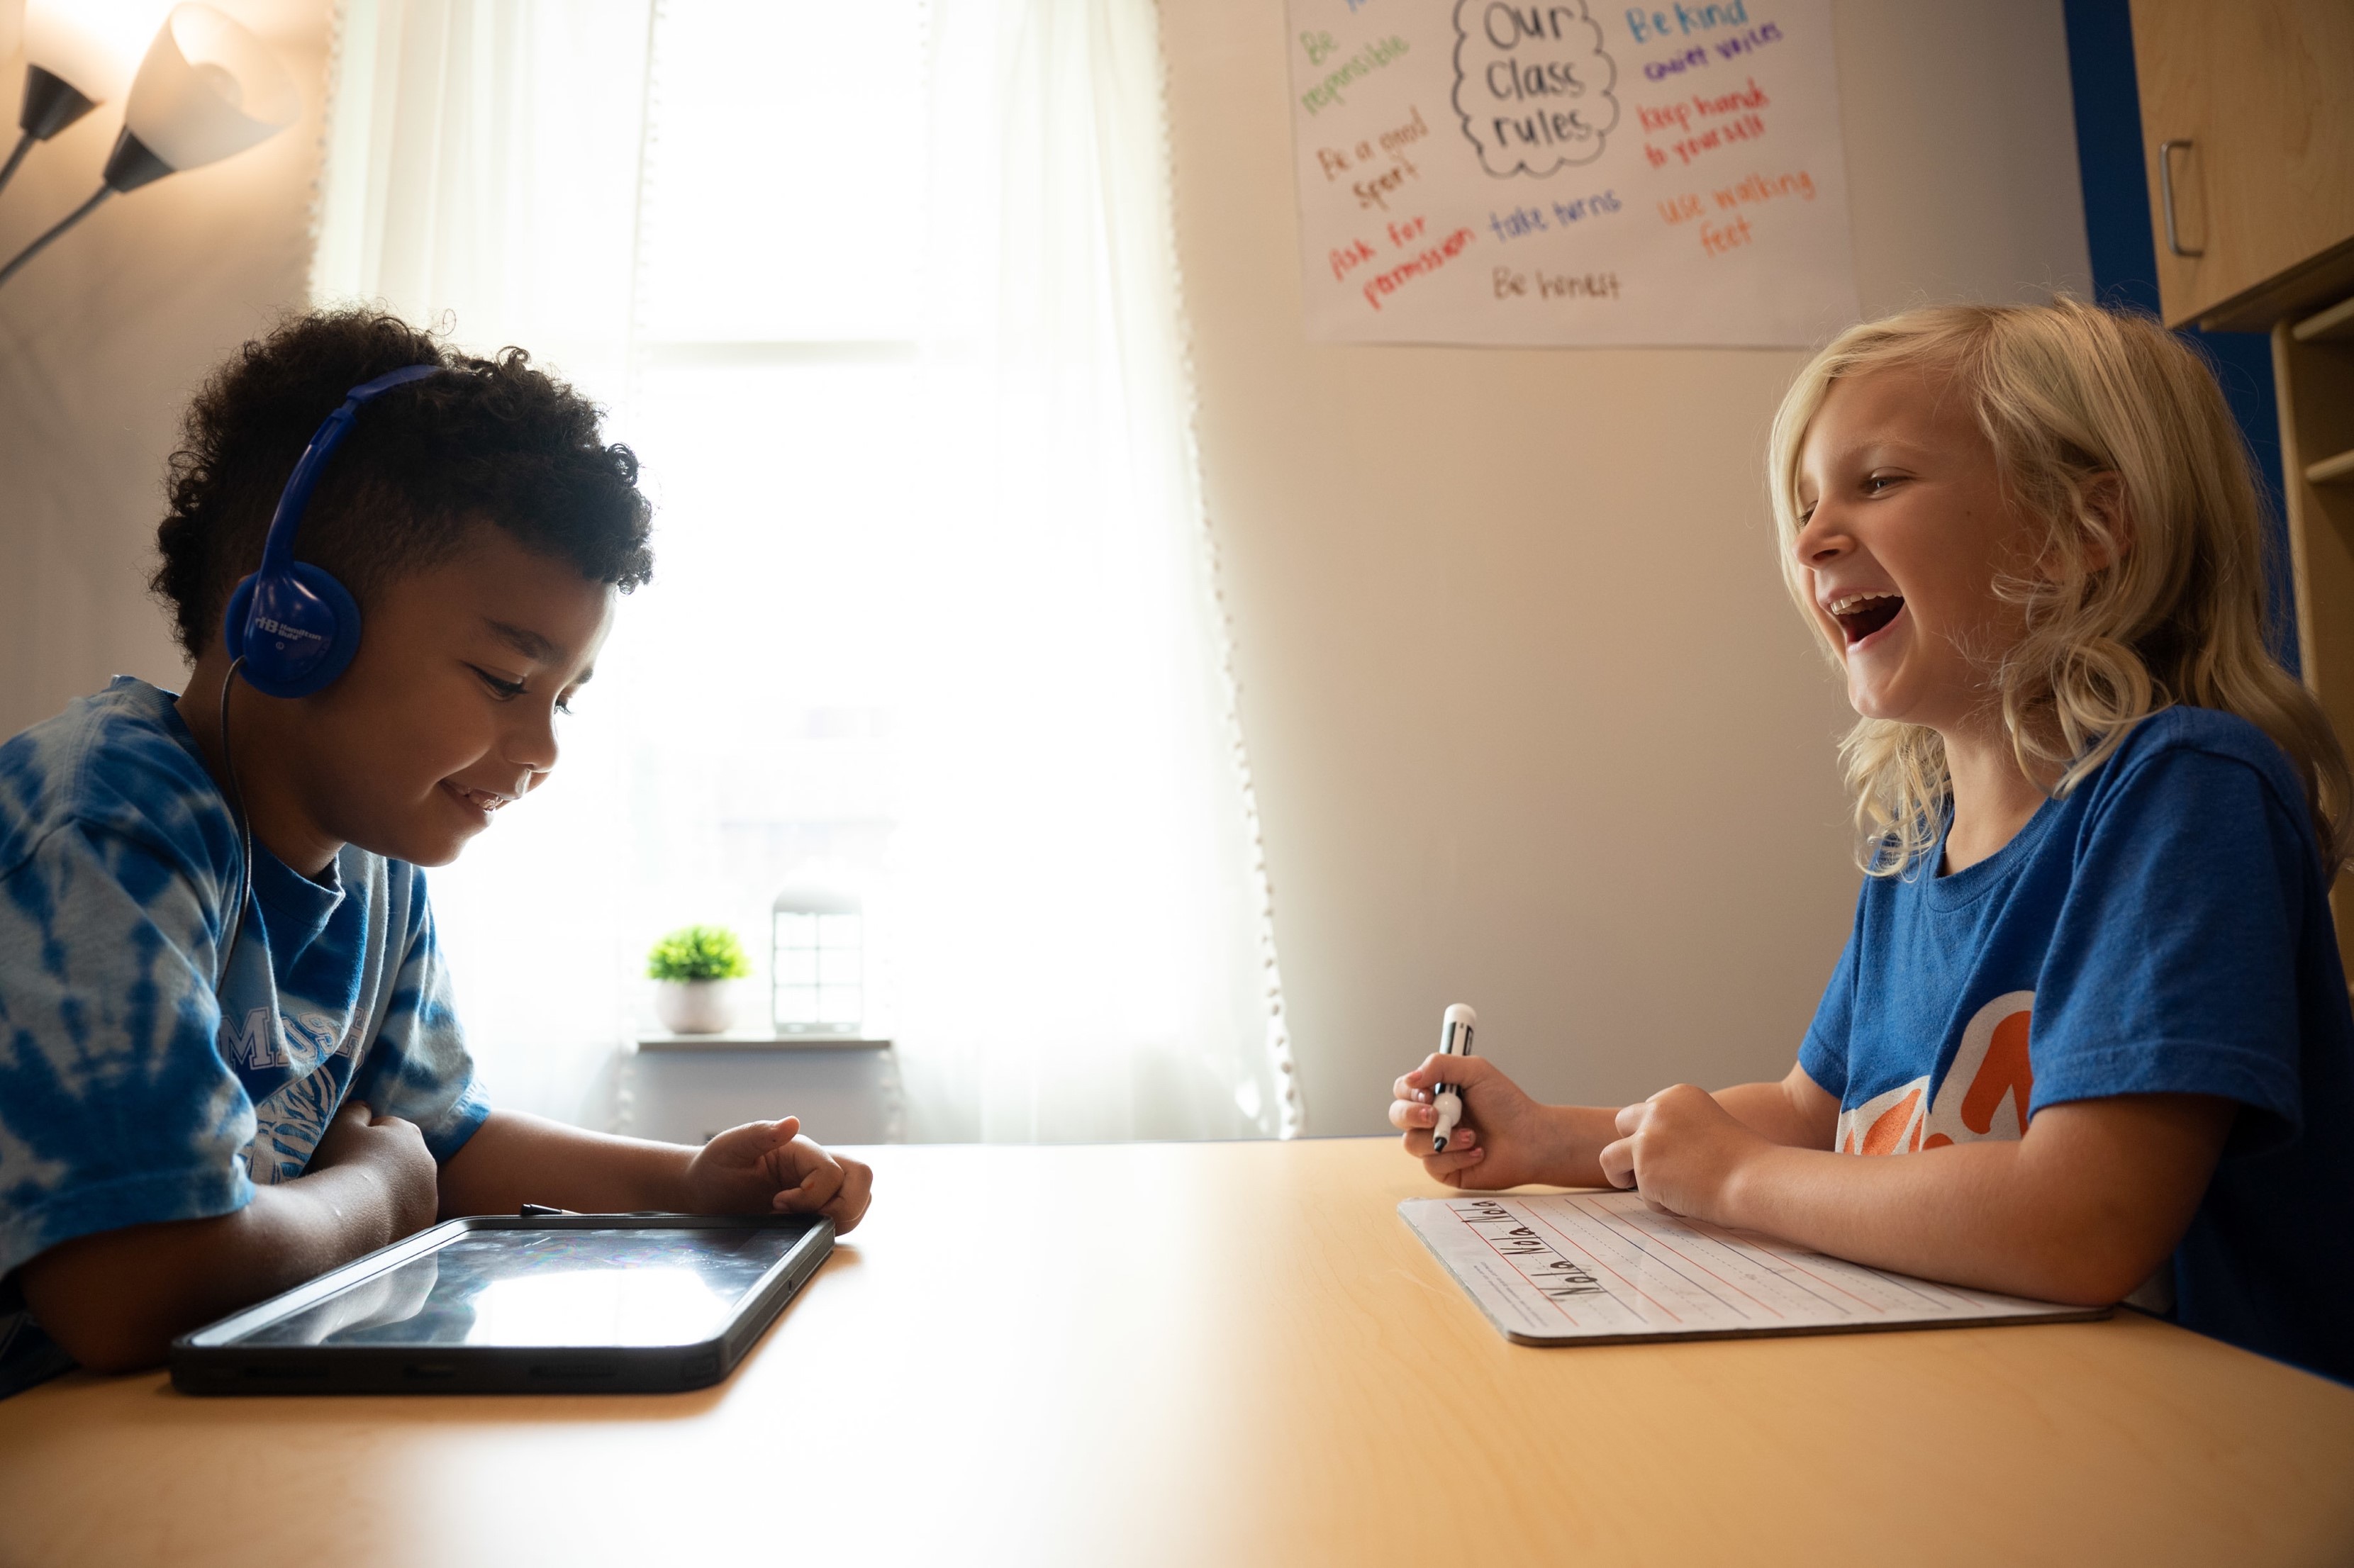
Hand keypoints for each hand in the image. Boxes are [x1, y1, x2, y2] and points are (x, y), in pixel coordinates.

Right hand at [311, 1100, 438, 1239]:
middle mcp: (428, 1161)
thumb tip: (365, 1108)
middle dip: (382, 1166)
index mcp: (409, 1133)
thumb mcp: (342, 1125)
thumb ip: (356, 1111)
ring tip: (362, 1204)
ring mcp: (430, 1195)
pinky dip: (395, 1218)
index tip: (348, 1155)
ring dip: (391, 1193)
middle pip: (401, 1160)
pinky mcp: (426, 1222)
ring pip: (407, 1189)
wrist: (353, 1215)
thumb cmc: (345, 1163)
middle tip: (354, 1180)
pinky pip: (408, 1216)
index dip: (364, 1141)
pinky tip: (373, 1223)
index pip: (387, 1130)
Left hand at [685, 1117, 873, 1233]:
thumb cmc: (715, 1168)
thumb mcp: (728, 1148)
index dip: (810, 1196)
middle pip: (862, 1178)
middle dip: (843, 1206)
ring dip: (839, 1218)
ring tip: (800, 1223)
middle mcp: (817, 1166)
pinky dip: (835, 1226)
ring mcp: (823, 1188)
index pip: (832, 1171)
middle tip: (806, 1218)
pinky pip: (848, 1216)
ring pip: (861, 1200)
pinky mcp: (820, 1208)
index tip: (776, 1204)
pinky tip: (801, 1228)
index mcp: (801, 1150)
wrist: (706, 1192)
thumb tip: (792, 1123)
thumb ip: (758, 1133)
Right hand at [1388, 1054, 1562, 1189]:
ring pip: (1411, 1143)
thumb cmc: (1508, 1105)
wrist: (1530, 1140)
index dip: (1408, 1091)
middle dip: (1413, 1115)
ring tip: (1472, 1135)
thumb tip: (1410, 1078)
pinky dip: (1457, 1156)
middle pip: (1397, 1116)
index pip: (1403, 1089)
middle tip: (1435, 1114)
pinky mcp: (1444, 1169)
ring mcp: (1436, 1145)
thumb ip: (1440, 1065)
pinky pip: (1432, 1165)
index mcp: (1436, 1093)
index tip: (1426, 1092)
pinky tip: (1477, 1151)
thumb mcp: (1476, 1071)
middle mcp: (1432, 1119)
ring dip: (1444, 1138)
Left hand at [1598, 1084, 1768, 1221]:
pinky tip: (1687, 1202)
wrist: (1756, 1178)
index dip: (1655, 1135)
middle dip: (1631, 1146)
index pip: (1647, 1112)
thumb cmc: (1745, 1160)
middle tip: (1646, 1166)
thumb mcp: (1709, 1125)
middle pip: (1622, 1124)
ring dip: (1622, 1174)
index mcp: (1677, 1096)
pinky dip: (1660, 1202)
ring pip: (1610, 1157)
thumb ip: (1680, 1128)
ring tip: (1650, 1188)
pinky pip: (1642, 1194)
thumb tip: (1658, 1150)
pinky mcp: (1644, 1172)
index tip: (1672, 1151)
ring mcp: (1647, 1141)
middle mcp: (1657, 1111)